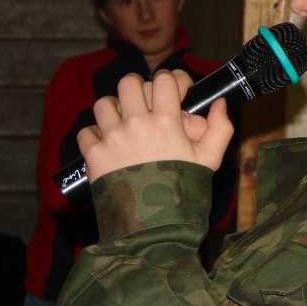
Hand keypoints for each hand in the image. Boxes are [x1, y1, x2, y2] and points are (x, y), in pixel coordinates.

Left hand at [77, 70, 233, 182]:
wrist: (155, 226)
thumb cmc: (184, 191)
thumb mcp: (211, 160)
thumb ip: (220, 128)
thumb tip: (219, 103)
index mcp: (166, 121)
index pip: (163, 79)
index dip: (172, 80)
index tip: (177, 93)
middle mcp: (136, 124)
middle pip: (129, 82)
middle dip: (139, 88)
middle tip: (147, 103)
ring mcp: (112, 138)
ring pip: (104, 103)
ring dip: (115, 109)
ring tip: (125, 123)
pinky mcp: (94, 156)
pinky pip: (86, 132)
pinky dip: (95, 135)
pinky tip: (108, 144)